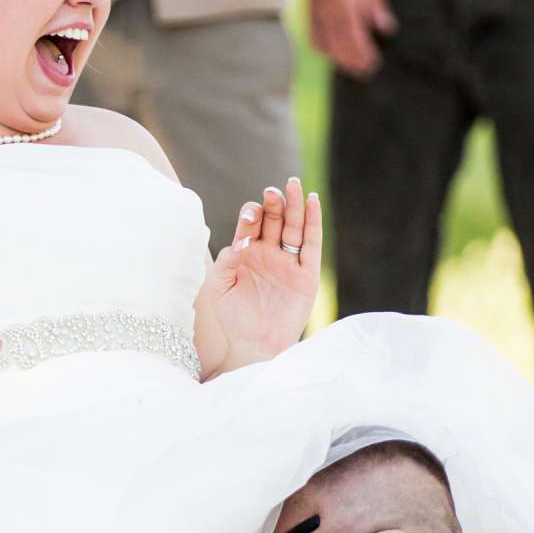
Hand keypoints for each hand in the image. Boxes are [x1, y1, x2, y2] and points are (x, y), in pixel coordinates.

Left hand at [198, 182, 321, 371]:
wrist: (252, 346)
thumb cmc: (232, 318)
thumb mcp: (220, 287)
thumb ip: (227, 261)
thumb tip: (241, 240)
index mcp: (246, 252)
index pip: (251, 223)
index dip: (251, 215)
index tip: (250, 216)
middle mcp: (268, 253)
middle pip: (274, 219)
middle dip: (273, 204)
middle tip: (272, 191)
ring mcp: (288, 263)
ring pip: (293, 227)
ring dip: (294, 205)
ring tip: (292, 185)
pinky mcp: (306, 275)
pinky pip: (312, 244)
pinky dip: (314, 222)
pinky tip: (313, 201)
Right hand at [308, 0, 396, 79]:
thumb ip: (378, 9)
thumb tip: (387, 29)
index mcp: (347, 13)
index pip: (356, 42)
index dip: (365, 56)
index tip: (374, 64)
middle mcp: (331, 19)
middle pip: (341, 49)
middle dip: (353, 63)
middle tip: (364, 73)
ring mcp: (319, 18)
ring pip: (327, 46)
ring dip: (338, 60)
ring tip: (349, 68)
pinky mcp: (312, 14)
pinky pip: (314, 37)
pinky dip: (321, 48)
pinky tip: (328, 53)